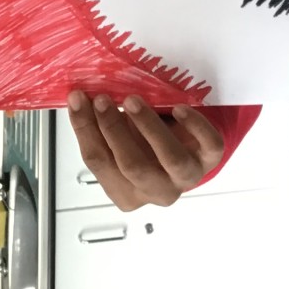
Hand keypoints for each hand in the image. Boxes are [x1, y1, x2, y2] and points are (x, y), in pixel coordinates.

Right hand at [67, 91, 224, 210]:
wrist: (186, 143)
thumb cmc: (147, 139)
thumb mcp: (121, 135)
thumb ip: (102, 125)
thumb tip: (77, 97)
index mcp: (126, 191)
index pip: (99, 163)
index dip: (85, 130)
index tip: (78, 99)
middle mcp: (157, 190)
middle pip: (133, 166)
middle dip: (114, 130)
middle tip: (103, 100)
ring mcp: (187, 177)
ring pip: (171, 160)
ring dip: (149, 128)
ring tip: (134, 101)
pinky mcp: (211, 159)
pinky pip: (210, 146)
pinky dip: (195, 125)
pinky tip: (179, 108)